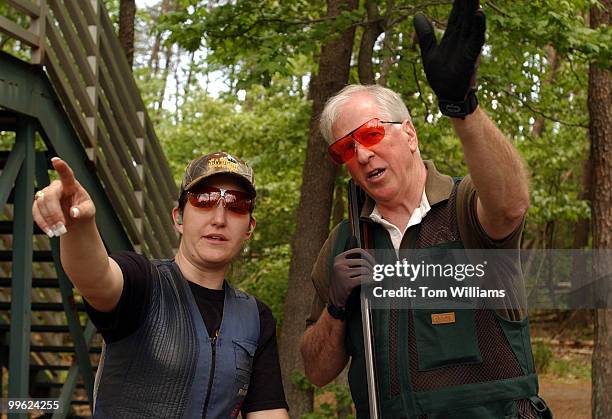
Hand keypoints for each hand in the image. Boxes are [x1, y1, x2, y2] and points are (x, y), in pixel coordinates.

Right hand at [32, 157, 95, 236]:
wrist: (75, 221)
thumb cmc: (83, 212)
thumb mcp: (89, 212)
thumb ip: (83, 211)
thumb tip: (74, 212)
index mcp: (71, 185)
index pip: (67, 175)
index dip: (61, 167)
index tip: (55, 160)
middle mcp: (57, 187)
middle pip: (50, 195)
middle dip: (54, 213)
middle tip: (62, 227)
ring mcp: (46, 194)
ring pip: (41, 204)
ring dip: (49, 220)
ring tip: (59, 231)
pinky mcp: (39, 204)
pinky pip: (35, 212)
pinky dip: (42, 223)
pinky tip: (50, 231)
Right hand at [329, 246, 375, 308]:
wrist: (336, 300)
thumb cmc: (344, 284)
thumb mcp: (346, 269)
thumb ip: (356, 261)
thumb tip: (372, 253)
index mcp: (338, 258)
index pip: (358, 251)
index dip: (369, 256)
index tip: (374, 262)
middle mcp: (339, 264)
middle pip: (363, 261)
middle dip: (373, 268)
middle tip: (377, 274)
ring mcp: (342, 274)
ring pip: (365, 271)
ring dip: (372, 276)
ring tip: (374, 280)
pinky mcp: (347, 283)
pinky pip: (364, 279)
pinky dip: (372, 281)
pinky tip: (374, 283)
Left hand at [414, 0, 485, 117]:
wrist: (446, 95)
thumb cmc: (441, 75)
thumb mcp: (429, 51)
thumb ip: (426, 34)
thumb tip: (417, 15)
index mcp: (453, 35)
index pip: (456, 12)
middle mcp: (462, 37)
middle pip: (465, 12)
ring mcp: (468, 46)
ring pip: (472, 21)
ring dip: (474, 6)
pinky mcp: (471, 56)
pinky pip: (476, 39)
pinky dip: (478, 26)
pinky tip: (479, 13)